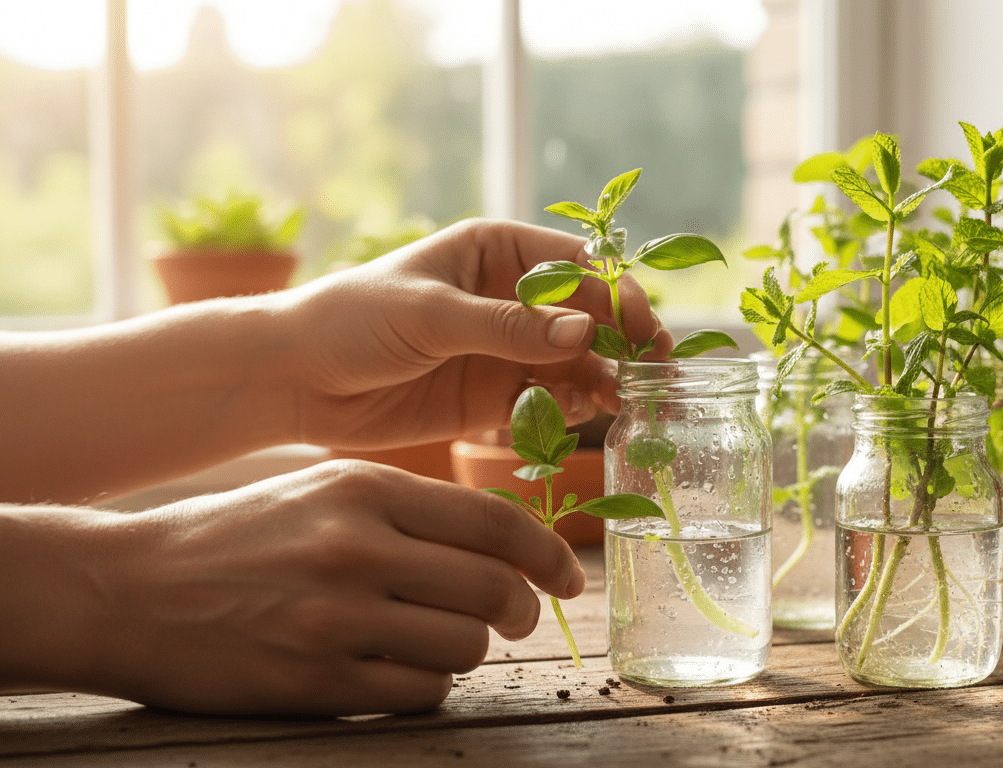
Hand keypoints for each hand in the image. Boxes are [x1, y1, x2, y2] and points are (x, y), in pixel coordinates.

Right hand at [3, 461, 584, 715]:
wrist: (126, 589)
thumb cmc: (235, 536)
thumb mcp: (322, 492)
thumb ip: (410, 512)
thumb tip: (504, 546)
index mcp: (365, 491)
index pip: (495, 523)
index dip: (549, 554)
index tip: (569, 577)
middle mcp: (356, 549)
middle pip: (493, 590)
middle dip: (518, 611)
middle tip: (512, 619)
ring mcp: (335, 620)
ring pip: (464, 648)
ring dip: (467, 652)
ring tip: (434, 642)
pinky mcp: (314, 682)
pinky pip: (419, 694)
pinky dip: (425, 688)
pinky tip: (396, 672)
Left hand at [279, 218, 670, 448]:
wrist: (295, 380)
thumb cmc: (351, 320)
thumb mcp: (430, 314)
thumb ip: (507, 327)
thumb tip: (583, 332)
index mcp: (497, 252)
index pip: (577, 265)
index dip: (615, 292)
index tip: (640, 327)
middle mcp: (511, 298)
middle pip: (588, 314)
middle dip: (623, 340)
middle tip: (651, 372)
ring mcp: (506, 349)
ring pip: (577, 361)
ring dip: (605, 379)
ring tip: (624, 402)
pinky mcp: (494, 397)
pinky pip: (550, 400)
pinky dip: (572, 409)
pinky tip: (583, 415)